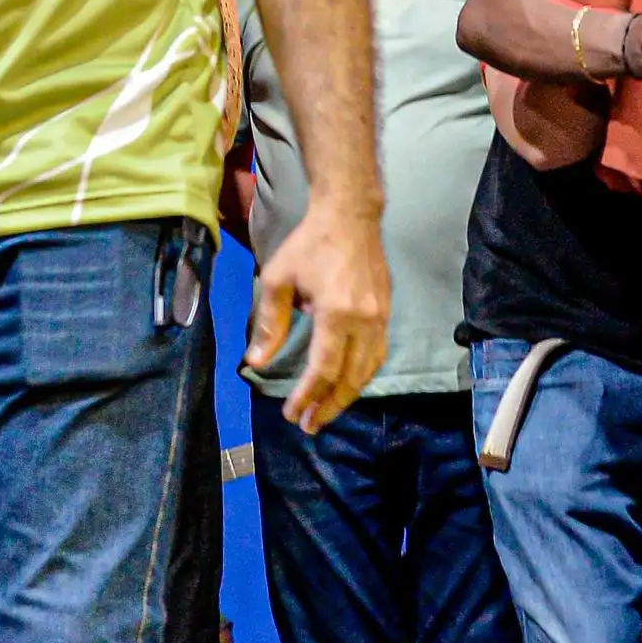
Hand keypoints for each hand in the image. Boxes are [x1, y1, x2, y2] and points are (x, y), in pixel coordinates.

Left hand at [251, 199, 390, 435]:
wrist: (350, 216)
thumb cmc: (309, 244)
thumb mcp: (277, 279)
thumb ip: (270, 323)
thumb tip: (255, 361)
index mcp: (336, 312)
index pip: (323, 368)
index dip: (308, 396)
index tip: (292, 414)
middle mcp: (364, 321)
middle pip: (350, 378)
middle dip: (328, 406)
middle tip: (308, 426)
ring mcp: (381, 318)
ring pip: (368, 371)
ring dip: (347, 396)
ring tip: (325, 412)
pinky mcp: (387, 314)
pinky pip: (378, 355)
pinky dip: (363, 376)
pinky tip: (348, 385)